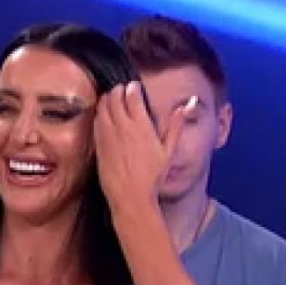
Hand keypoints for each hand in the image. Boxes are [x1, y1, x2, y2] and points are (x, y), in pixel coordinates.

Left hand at [93, 81, 188, 211]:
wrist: (131, 197)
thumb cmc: (152, 177)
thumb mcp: (168, 150)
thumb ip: (177, 124)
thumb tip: (189, 103)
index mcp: (142, 126)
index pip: (132, 95)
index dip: (132, 87)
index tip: (133, 87)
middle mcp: (123, 127)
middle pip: (115, 97)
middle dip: (118, 89)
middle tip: (121, 90)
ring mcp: (108, 136)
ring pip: (103, 106)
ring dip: (107, 99)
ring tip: (112, 99)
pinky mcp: (99, 145)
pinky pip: (96, 121)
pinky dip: (99, 113)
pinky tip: (104, 115)